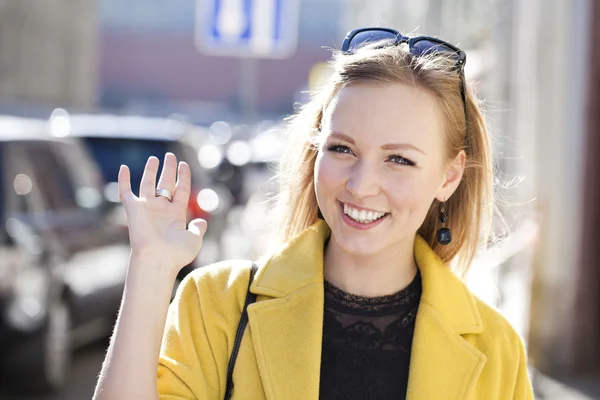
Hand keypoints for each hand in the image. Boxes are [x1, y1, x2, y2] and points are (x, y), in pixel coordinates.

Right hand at [118, 153, 206, 276]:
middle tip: (170, 156)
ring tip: (154, 158)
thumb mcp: (194, 239)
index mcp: (176, 214)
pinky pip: (126, 192)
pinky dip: (124, 180)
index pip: (181, 190)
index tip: (184, 164)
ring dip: (150, 171)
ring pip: (148, 184)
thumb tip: (202, 222)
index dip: (184, 177)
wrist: (157, 259)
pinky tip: (124, 168)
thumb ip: (199, 228)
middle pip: (165, 184)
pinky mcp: (133, 210)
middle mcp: (161, 209)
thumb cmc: (176, 253)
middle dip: (168, 170)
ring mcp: (147, 208)